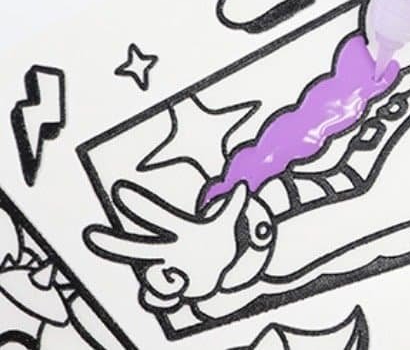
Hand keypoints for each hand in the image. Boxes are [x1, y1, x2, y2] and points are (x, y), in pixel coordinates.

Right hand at [84, 181, 273, 309]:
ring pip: (147, 279)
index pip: (156, 215)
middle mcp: (167, 251)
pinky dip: (169, 295)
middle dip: (114, 244)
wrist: (219, 268)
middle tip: (91, 236)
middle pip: (136, 248)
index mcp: (179, 231)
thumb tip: (243, 186)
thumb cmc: (217, 241)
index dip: (139, 203)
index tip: (119, 190)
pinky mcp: (173, 291)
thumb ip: (234, 205)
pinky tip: (181, 287)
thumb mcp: (227, 223)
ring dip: (155, 280)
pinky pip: (162, 298)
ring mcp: (168, 272)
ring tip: (177, 276)